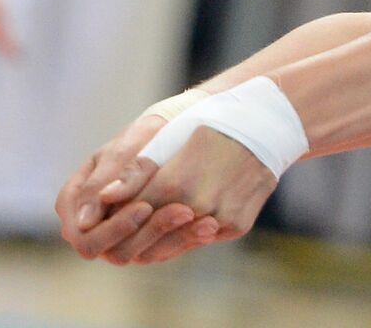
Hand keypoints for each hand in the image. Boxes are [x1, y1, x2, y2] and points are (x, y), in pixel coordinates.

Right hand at [55, 114, 217, 261]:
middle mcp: (95, 224)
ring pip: (141, 254)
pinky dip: (187, 238)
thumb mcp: (132, 144)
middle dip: (148, 233)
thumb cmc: (150, 131)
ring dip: (173, 238)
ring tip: (201, 217)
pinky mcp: (150, 239)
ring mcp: (121, 235)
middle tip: (182, 211)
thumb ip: (111, 177)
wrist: (185, 128)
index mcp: (76, 200)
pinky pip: (165, 250)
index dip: (113, 228)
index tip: (146, 207)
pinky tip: (208, 225)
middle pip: (112, 251)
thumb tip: (85, 222)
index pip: (84, 234)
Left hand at [100, 126, 276, 264]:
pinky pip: (203, 239)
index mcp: (174, 183)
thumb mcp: (172, 136)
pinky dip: (191, 232)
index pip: (131, 216)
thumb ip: (137, 170)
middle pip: (149, 241)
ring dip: (160, 239)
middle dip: (134, 237)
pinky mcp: (237, 225)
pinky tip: (186, 218)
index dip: (118, 216)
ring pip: (175, 245)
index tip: (112, 212)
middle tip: (129, 227)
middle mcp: (196, 207)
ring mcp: (219, 218)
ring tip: (154, 224)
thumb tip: (104, 197)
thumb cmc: (213, 124)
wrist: (266, 125)